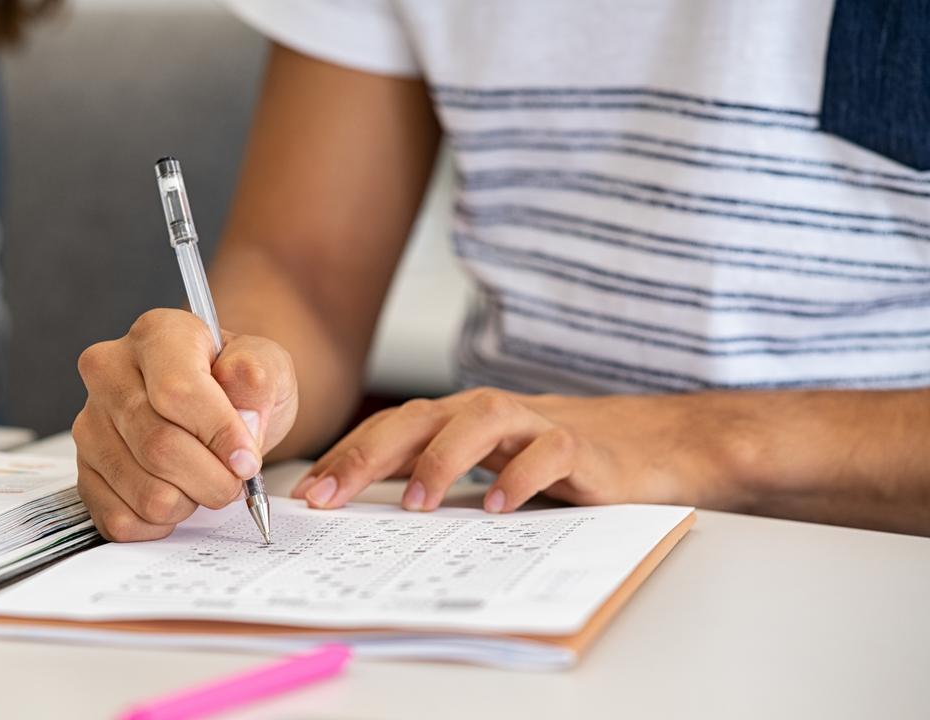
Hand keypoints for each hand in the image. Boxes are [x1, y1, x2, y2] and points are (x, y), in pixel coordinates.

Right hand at [74, 309, 297, 540]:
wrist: (215, 408)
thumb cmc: (237, 386)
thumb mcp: (267, 367)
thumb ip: (259, 381)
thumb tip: (243, 419)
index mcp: (156, 334)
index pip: (176, 392)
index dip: (219, 434)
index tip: (247, 460)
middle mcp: (110, 373)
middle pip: (159, 447)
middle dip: (212, 478)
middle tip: (235, 478)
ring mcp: (90, 424)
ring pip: (145, 491)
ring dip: (190, 501)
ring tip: (203, 480)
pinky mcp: (84, 471)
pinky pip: (122, 519)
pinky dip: (161, 523)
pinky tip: (177, 495)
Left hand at [291, 388, 739, 513]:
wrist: (651, 445)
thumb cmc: (557, 461)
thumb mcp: (487, 469)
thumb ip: (437, 480)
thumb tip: (366, 515)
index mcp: (459, 420)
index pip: (391, 430)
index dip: (346, 457)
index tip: (306, 495)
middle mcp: (489, 414)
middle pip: (419, 418)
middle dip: (368, 455)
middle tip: (330, 497)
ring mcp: (535, 423)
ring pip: (480, 422)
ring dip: (441, 459)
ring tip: (415, 504)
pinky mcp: (582, 447)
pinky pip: (548, 452)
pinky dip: (521, 476)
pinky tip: (499, 506)